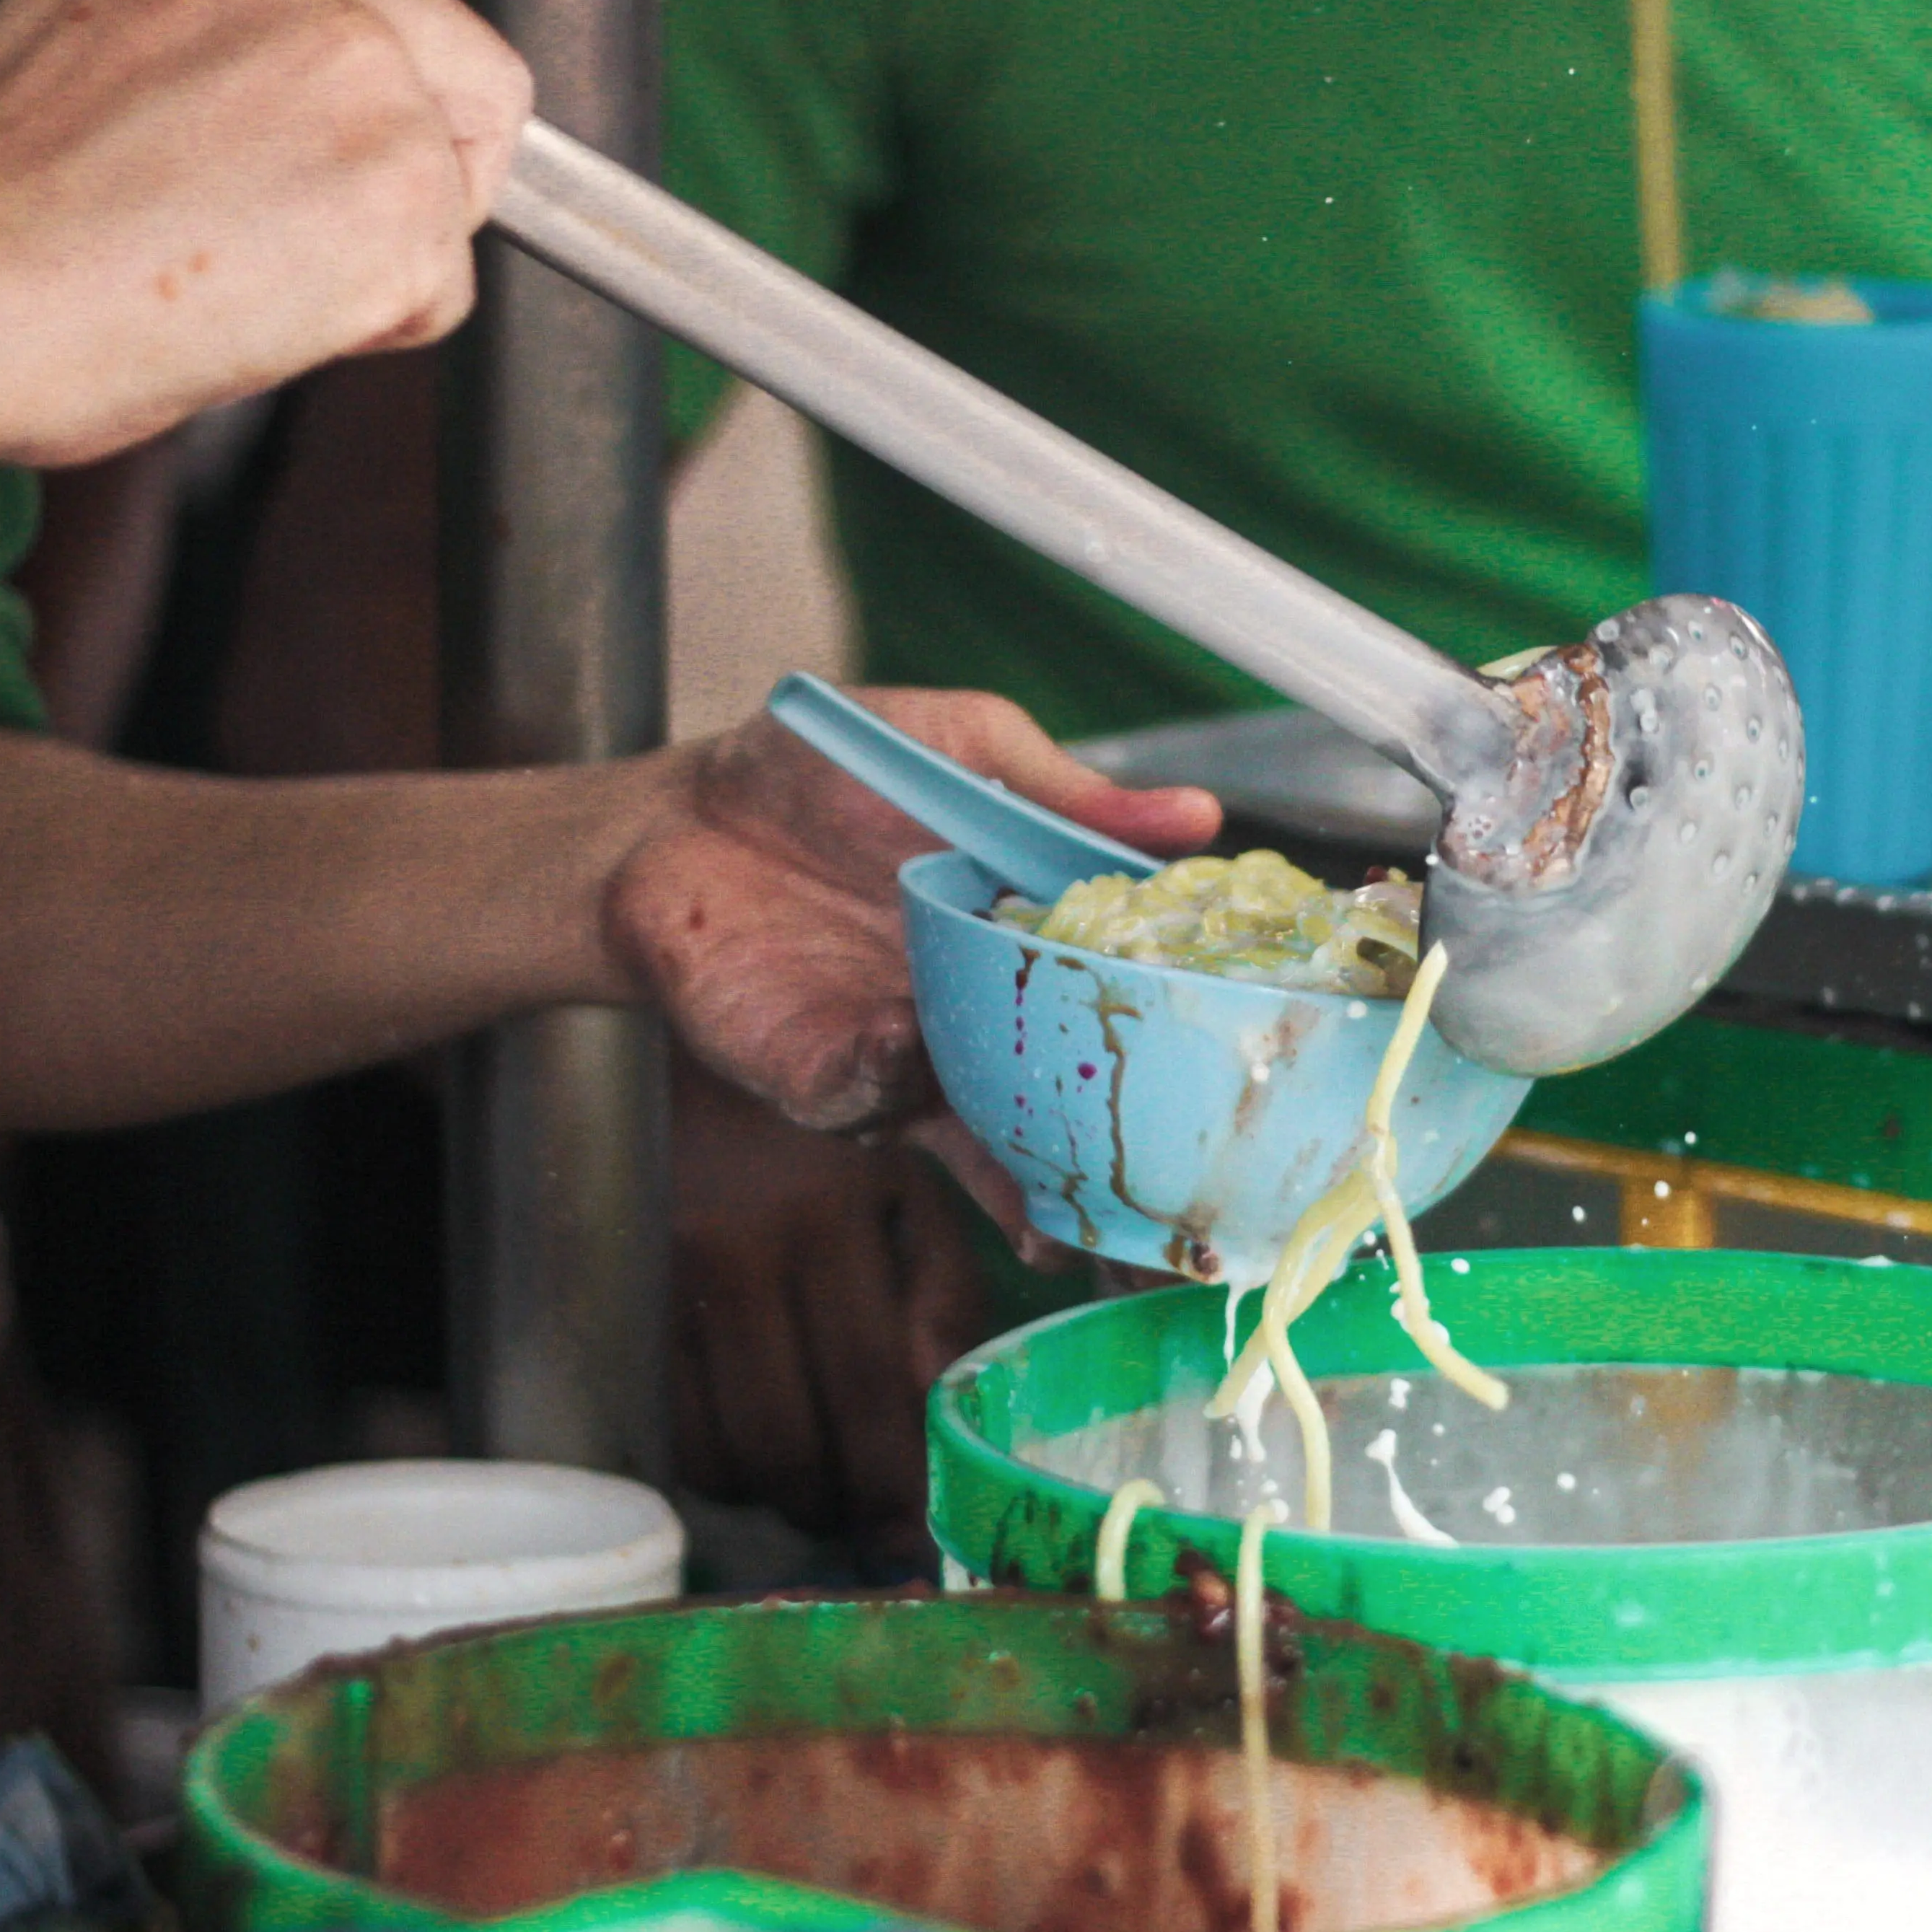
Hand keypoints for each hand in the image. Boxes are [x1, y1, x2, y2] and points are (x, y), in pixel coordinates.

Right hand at [0, 0, 532, 468]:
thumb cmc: (5, 171)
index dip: (405, 27)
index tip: (347, 88)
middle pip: (476, 69)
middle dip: (410, 150)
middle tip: (277, 203)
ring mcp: (375, 79)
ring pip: (465, 180)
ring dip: (389, 237)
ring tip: (257, 255)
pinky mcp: (406, 196)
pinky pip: (444, 283)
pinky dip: (375, 320)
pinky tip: (266, 307)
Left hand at [605, 688, 1218, 1136]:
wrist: (672, 819)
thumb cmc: (818, 774)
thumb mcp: (965, 748)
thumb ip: (1071, 793)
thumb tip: (1198, 815)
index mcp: (1038, 941)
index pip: (1137, 1000)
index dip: (1195, 1034)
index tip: (1260, 1056)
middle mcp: (989, 1018)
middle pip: (1085, 1105)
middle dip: (1140, 1161)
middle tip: (1196, 1183)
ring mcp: (913, 1061)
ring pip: (994, 1138)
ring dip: (1037, 1152)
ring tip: (1073, 1156)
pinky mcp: (826, 1081)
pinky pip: (877, 1103)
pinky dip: (899, 1081)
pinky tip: (910, 1041)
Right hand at [665, 1058, 991, 1564]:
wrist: (662, 1051)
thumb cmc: (817, 1127)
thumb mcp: (904, 1180)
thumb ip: (944, 1287)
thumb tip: (949, 1399)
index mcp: (829, 1211)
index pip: (868, 1388)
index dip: (896, 1480)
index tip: (921, 1533)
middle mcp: (740, 1247)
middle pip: (790, 1439)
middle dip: (839, 1508)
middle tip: (874, 1530)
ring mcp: (663, 1275)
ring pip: (724, 1449)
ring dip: (779, 1495)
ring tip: (821, 1489)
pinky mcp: (615, 1297)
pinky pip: (669, 1427)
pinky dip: (719, 1468)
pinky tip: (755, 1456)